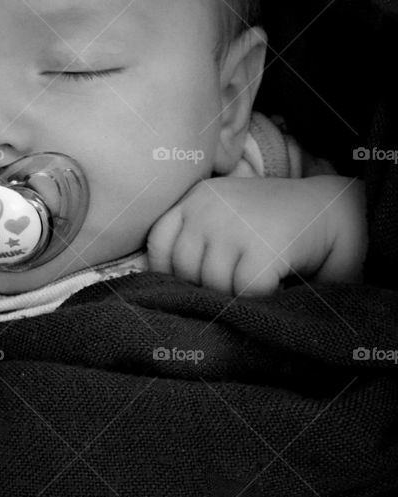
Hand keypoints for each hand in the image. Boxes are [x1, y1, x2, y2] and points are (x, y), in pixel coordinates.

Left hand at [146, 175, 349, 296]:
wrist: (337, 211)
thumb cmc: (277, 227)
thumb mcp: (225, 222)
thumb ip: (195, 244)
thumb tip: (161, 292)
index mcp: (196, 198)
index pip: (159, 245)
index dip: (175, 272)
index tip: (200, 281)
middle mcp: (207, 206)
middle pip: (185, 273)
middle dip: (210, 289)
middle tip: (242, 282)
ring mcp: (232, 224)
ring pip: (213, 286)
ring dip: (237, 297)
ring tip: (261, 280)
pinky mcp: (260, 246)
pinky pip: (244, 293)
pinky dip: (262, 299)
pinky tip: (277, 283)